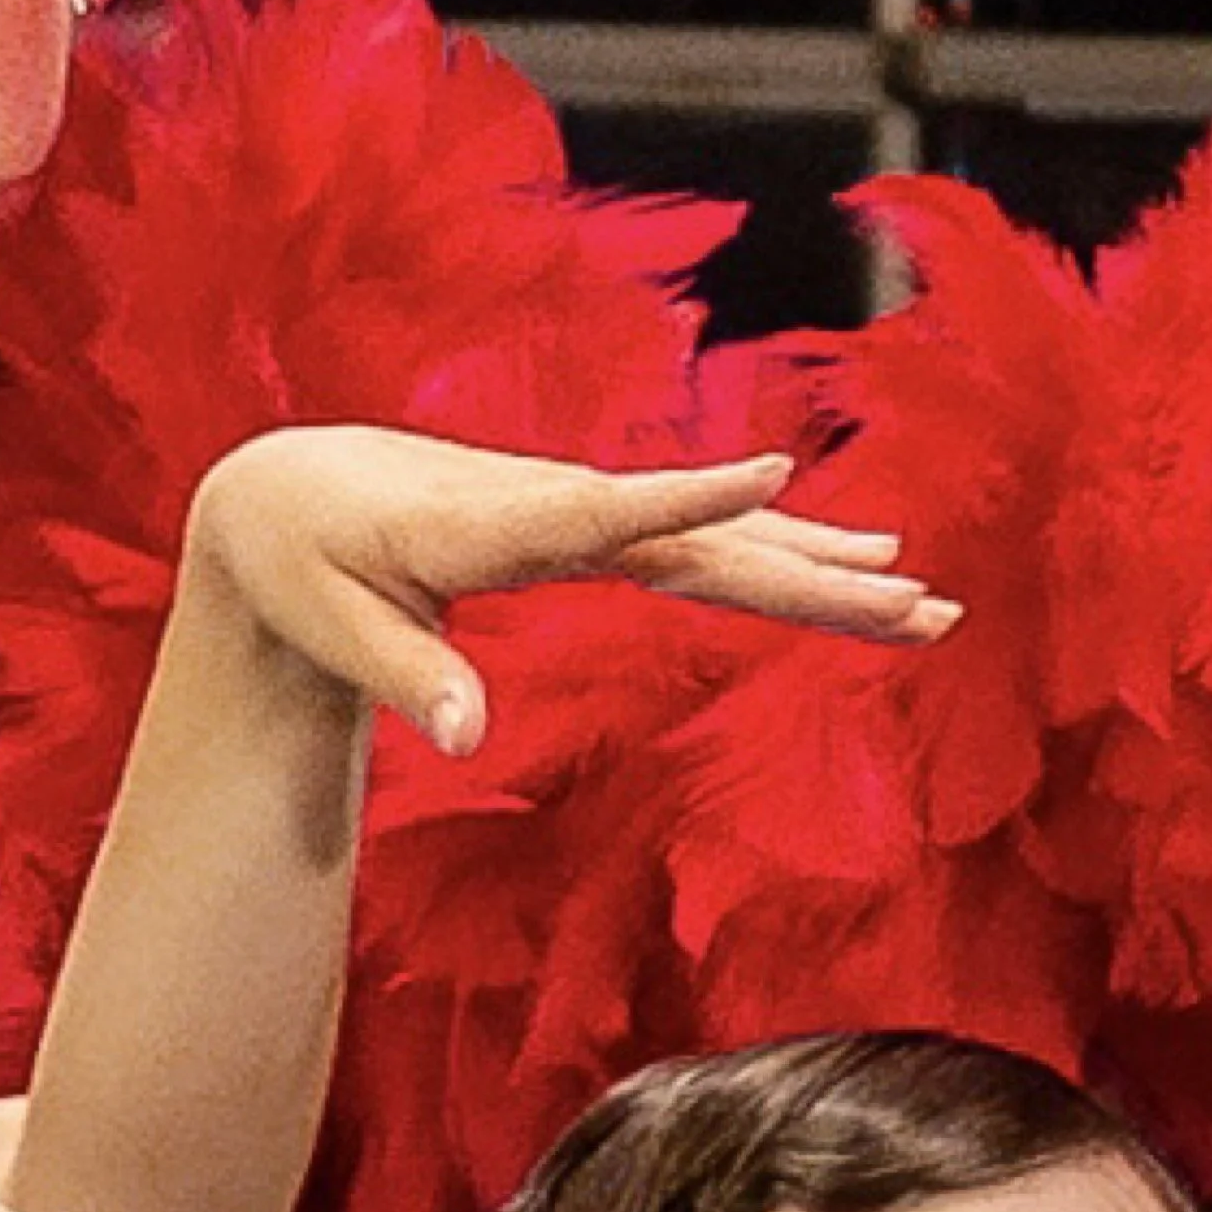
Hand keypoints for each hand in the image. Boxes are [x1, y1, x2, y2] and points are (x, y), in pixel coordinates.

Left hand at [191, 428, 960, 755]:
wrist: (292, 486)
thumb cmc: (303, 556)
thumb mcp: (328, 622)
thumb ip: (403, 676)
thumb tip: (469, 738)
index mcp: (494, 522)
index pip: (605, 511)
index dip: (688, 496)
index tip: (774, 473)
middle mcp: (557, 504)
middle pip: (701, 542)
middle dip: (810, 571)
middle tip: (918, 599)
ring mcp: (583, 510)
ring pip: (718, 539)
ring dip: (817, 561)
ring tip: (918, 584)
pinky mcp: (589, 522)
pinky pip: (695, 540)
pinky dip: (771, 546)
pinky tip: (835, 557)